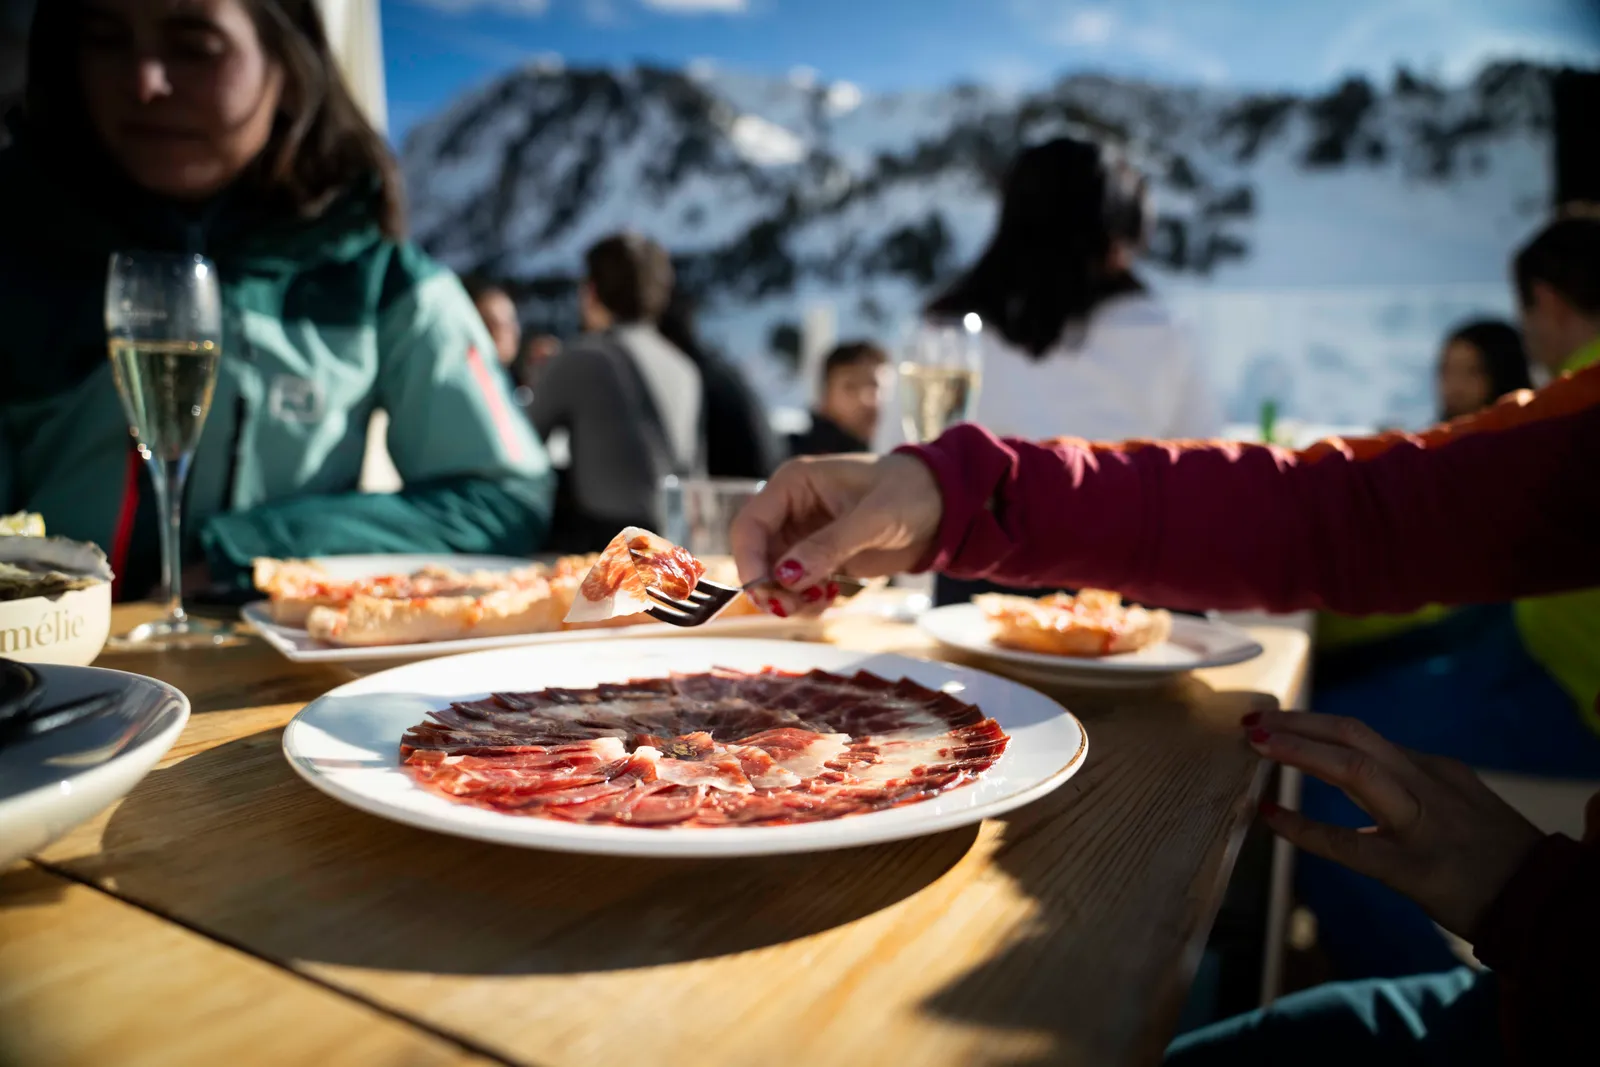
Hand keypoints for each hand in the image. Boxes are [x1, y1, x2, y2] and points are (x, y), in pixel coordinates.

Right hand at [731, 453, 941, 615]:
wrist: (944, 506)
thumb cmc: (910, 494)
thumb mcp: (872, 519)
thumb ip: (828, 546)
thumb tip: (786, 576)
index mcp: (794, 484)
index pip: (751, 523)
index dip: (749, 559)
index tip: (761, 592)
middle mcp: (792, 509)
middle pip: (758, 554)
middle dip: (770, 585)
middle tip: (791, 609)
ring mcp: (805, 535)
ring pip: (776, 576)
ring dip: (789, 598)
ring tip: (819, 604)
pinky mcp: (821, 558)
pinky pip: (799, 586)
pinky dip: (807, 600)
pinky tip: (831, 599)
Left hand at [1247, 710, 1543, 940]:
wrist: (1543, 903)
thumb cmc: (1496, 859)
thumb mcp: (1459, 805)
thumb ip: (1410, 788)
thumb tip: (1352, 775)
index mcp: (1434, 770)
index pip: (1363, 735)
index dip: (1312, 725)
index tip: (1275, 721)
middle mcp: (1427, 784)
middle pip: (1354, 735)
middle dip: (1299, 722)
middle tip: (1253, 718)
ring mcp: (1421, 823)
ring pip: (1353, 770)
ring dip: (1299, 751)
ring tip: (1256, 742)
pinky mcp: (1412, 867)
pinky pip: (1347, 842)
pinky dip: (1304, 828)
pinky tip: (1273, 817)